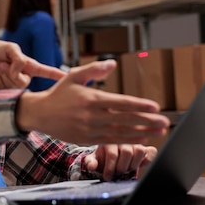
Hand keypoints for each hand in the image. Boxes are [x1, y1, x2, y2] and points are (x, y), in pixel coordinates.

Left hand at [0, 39, 65, 88]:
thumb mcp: (11, 48)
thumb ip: (19, 60)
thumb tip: (19, 72)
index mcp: (30, 65)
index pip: (47, 72)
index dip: (58, 77)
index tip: (69, 80)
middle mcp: (24, 76)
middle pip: (23, 83)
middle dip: (10, 72)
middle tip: (2, 63)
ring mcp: (14, 84)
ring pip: (12, 86)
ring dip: (2, 74)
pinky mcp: (4, 89)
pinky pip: (4, 90)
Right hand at [15, 60, 169, 144]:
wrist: (40, 113)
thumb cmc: (59, 93)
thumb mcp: (73, 76)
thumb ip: (94, 69)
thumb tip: (113, 63)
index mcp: (90, 99)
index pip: (120, 102)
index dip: (139, 105)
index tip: (155, 106)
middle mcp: (91, 115)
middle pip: (124, 119)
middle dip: (146, 121)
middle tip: (164, 121)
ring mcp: (89, 129)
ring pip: (120, 132)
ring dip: (142, 132)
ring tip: (158, 131)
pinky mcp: (86, 139)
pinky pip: (110, 140)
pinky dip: (127, 140)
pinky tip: (141, 138)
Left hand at [85, 144, 157, 180]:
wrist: (114, 155)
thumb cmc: (104, 157)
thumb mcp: (94, 159)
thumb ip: (91, 162)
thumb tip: (91, 166)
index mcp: (109, 140)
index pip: (112, 154)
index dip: (110, 168)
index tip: (107, 177)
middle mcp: (123, 138)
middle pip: (127, 152)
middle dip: (122, 167)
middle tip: (118, 173)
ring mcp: (136, 141)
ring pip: (139, 150)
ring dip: (133, 164)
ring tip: (127, 169)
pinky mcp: (146, 147)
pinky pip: (152, 151)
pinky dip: (148, 160)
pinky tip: (140, 165)